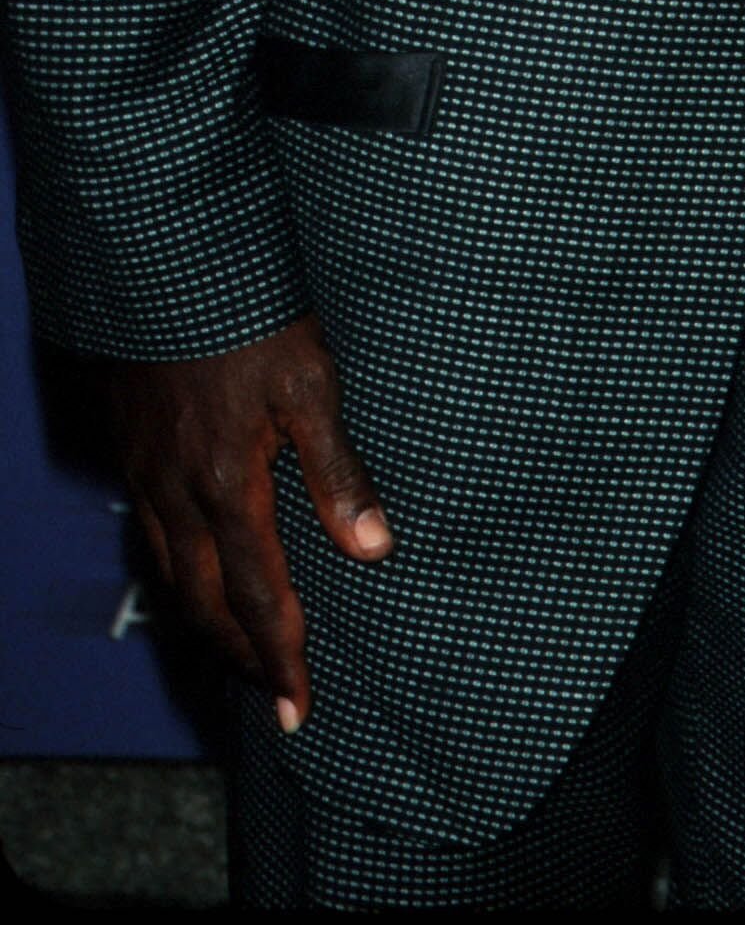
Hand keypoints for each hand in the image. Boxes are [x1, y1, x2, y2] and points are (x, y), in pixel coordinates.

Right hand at [108, 312, 390, 732]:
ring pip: (171, 579)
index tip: (296, 709)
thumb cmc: (254, 322)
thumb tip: (375, 549)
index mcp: (229, 487)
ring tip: (238, 654)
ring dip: (205, 626)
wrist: (175, 271)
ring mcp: (149, 478)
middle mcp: (180, 496)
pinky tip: (193, 578)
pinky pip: (150, 540)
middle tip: (271, 695)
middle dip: (240, 658)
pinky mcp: (133, 456)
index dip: (279, 657)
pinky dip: (175, 578)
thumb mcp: (312, 385)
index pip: (257, 597)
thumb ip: (339, 473)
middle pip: (205, 606)